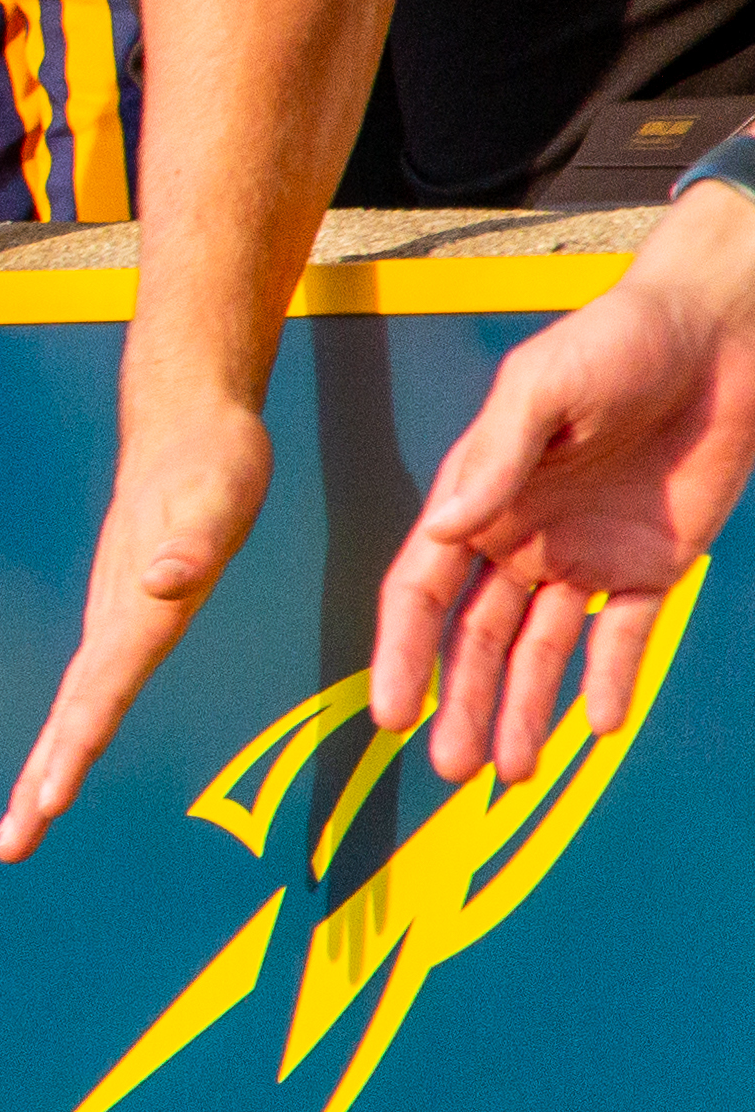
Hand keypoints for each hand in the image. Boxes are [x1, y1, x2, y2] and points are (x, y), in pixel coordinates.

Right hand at [0, 396, 271, 860]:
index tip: (46, 804)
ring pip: (72, 706)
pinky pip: (91, 688)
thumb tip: (163, 584)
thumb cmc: (213, 460)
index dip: (73, 751)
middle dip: (40, 781)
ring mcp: (113, 620)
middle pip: (69, 715)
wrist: (185, 421)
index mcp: (135, 608)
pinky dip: (72, 731)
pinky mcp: (123, 614)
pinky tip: (69, 745)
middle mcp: (114, 621)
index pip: (97, 693)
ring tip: (26, 818)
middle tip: (12, 844)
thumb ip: (192, 542)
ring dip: (49, 765)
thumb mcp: (217, 495)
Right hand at [372, 185, 754, 784]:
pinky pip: (625, 638)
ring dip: (525, 712)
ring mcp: (585, 556)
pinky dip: (610, 680)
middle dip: (461, 705)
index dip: (403, 653)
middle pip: (478, 640)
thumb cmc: (617, 340)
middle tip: (451, 769)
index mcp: (479, 499)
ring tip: (511, 774)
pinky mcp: (652, 566)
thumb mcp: (544, 386)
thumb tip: (444, 528)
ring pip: (543, 652)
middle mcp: (521, 538)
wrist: (719, 337)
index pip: (424, 592)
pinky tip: (598, 727)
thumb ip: (495, 457)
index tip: (391, 713)